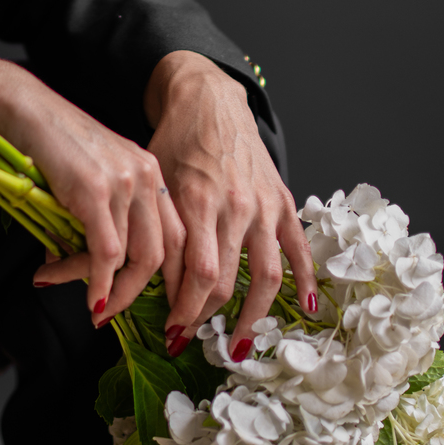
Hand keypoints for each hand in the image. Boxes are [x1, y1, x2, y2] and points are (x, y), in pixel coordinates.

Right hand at [0, 55, 185, 322]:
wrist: (20, 108)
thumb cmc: (48, 143)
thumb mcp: (91, 181)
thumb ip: (103, 220)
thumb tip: (95, 272)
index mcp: (151, 173)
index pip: (178, 237)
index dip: (172, 278)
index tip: (160, 308)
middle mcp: (147, 176)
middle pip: (163, 254)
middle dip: (140, 295)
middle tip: (115, 315)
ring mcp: (124, 182)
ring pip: (132, 258)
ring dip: (107, 290)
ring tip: (84, 303)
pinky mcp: (95, 191)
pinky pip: (106, 253)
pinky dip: (98, 284)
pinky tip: (88, 298)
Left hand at [144, 51, 317, 357]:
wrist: (208, 98)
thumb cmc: (173, 140)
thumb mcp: (154, 178)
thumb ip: (154, 227)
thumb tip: (137, 280)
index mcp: (196, 199)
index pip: (195, 273)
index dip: (183, 309)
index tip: (169, 331)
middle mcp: (234, 205)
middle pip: (224, 281)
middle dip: (203, 318)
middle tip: (187, 340)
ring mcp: (263, 205)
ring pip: (264, 276)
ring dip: (251, 317)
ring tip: (238, 345)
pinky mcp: (282, 200)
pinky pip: (298, 247)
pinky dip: (305, 279)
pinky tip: (306, 309)